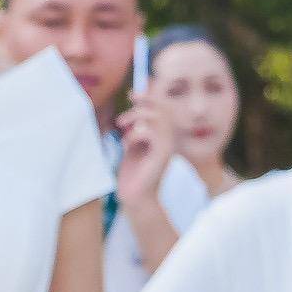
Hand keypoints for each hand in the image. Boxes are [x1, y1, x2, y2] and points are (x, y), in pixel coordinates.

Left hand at [112, 100, 172, 231]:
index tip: (131, 94)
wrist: (136, 196)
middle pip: (159, 109)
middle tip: (121, 121)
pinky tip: (126, 144)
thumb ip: (136, 128)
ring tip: (122, 129)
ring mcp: (167, 147)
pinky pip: (149, 133)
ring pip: (155, 118)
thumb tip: (132, 110)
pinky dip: (134, 134)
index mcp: (164, 136)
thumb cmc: (133, 172)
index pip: (162, 108)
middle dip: (139, 108)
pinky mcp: (161, 155)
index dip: (148, 97)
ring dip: (134, 119)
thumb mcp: (133, 144)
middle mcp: (170, 139)